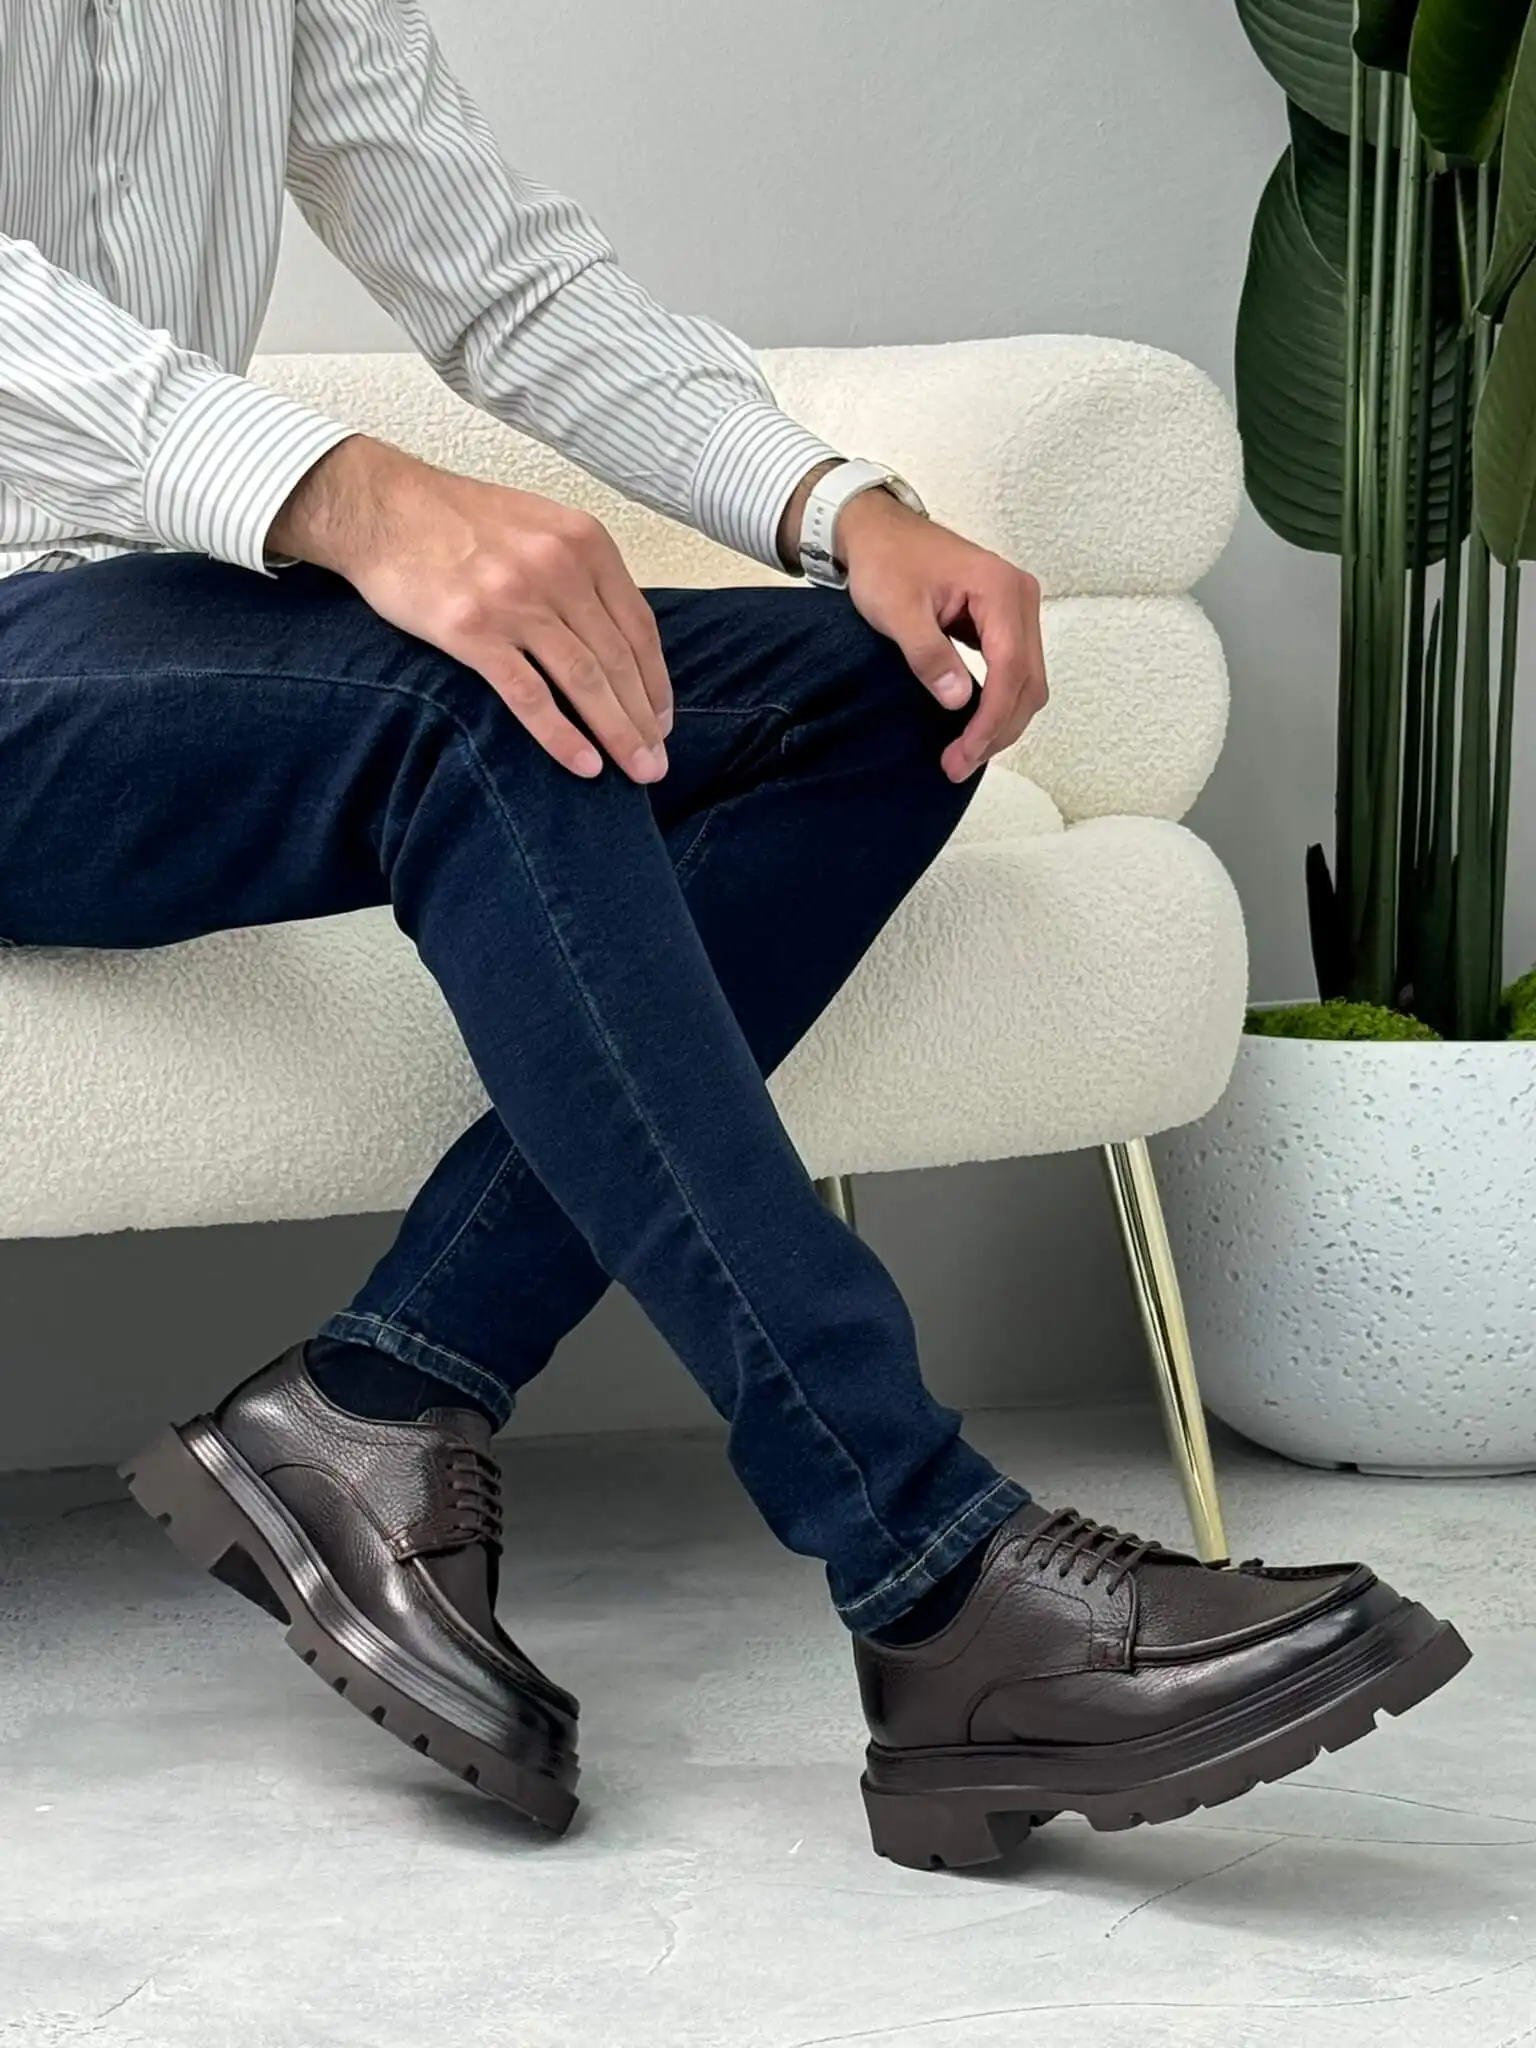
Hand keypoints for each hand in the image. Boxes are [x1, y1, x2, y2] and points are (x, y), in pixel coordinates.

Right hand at [268, 435, 672, 781]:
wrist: (379, 507)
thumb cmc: (458, 521)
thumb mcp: (537, 526)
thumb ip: (580, 572)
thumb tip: (616, 638)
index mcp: (583, 541)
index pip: (639, 626)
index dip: (656, 682)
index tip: (662, 721)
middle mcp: (557, 567)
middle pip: (617, 660)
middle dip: (644, 720)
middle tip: (657, 764)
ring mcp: (514, 599)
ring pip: (584, 680)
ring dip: (617, 733)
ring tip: (637, 772)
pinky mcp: (471, 630)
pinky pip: (528, 694)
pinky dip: (561, 735)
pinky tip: (584, 765)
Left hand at [833, 487, 1047, 783]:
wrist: (880, 532)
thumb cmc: (886, 561)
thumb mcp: (897, 610)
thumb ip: (928, 653)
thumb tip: (958, 700)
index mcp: (1000, 589)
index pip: (1010, 668)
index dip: (990, 719)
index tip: (963, 753)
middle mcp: (1021, 597)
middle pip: (1028, 682)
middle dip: (998, 730)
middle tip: (958, 765)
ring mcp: (1018, 609)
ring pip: (1027, 682)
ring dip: (1001, 722)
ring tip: (964, 754)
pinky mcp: (1006, 621)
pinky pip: (1014, 672)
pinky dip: (998, 703)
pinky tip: (972, 726)